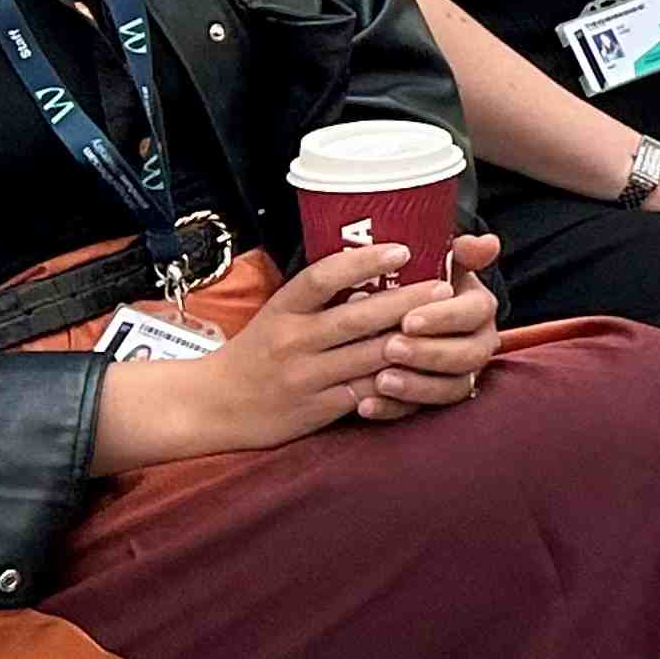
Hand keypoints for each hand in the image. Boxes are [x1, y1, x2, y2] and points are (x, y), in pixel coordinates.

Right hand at [191, 242, 443, 452]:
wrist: (212, 405)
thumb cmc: (257, 351)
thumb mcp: (278, 314)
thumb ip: (321, 297)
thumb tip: (378, 265)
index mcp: (282, 310)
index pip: (322, 277)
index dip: (364, 261)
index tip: (402, 249)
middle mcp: (292, 341)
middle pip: (357, 318)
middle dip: (407, 302)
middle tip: (446, 287)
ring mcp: (305, 378)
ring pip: (369, 357)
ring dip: (412, 342)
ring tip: (447, 326)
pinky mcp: (316, 410)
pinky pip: (367, 394)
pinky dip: (399, 383)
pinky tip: (426, 371)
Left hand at [363, 232, 505, 418]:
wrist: (390, 318)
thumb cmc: (414, 284)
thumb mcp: (433, 262)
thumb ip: (458, 251)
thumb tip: (486, 243)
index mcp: (478, 307)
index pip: (475, 312)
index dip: (445, 318)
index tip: (408, 319)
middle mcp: (477, 342)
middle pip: (469, 355)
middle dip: (429, 353)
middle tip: (390, 348)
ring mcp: (457, 374)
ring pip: (452, 388)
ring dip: (416, 386)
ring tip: (380, 379)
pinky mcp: (432, 399)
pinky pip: (421, 413)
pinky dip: (394, 409)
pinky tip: (366, 405)